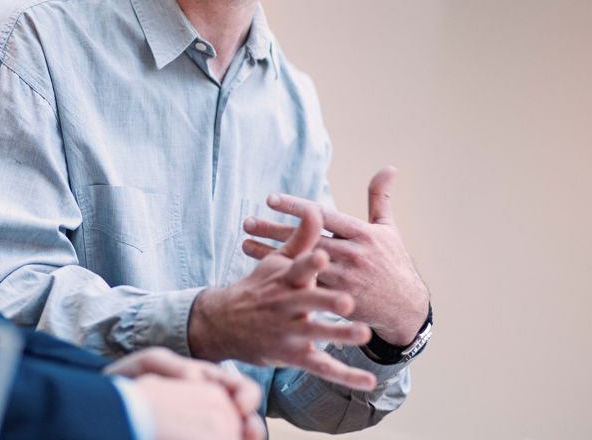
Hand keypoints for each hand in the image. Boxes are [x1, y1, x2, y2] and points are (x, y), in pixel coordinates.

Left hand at [107, 348, 264, 439]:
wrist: (104, 404)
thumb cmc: (129, 379)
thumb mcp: (150, 363)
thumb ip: (173, 367)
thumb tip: (198, 377)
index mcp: (207, 383)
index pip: (241, 389)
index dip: (248, 396)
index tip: (241, 407)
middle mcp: (209, 406)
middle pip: (246, 419)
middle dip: (253, 428)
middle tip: (249, 435)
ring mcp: (200, 428)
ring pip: (230, 436)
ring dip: (239, 439)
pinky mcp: (188, 437)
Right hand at [188, 201, 376, 391]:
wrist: (224, 323)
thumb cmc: (259, 287)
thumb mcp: (276, 262)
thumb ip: (301, 238)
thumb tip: (316, 209)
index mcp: (285, 280)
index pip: (297, 268)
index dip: (310, 263)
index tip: (323, 255)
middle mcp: (286, 305)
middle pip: (308, 302)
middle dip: (326, 301)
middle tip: (347, 301)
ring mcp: (290, 332)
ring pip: (317, 334)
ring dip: (339, 335)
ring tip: (364, 334)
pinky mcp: (295, 356)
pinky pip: (322, 368)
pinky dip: (345, 376)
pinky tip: (368, 382)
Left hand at [242, 166, 428, 345]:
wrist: (405, 306)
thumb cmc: (393, 262)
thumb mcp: (388, 229)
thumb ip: (380, 198)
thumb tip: (389, 167)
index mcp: (362, 234)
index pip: (323, 216)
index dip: (296, 207)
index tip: (270, 199)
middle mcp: (352, 254)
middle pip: (306, 239)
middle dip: (274, 230)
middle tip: (247, 222)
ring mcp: (345, 279)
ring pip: (301, 264)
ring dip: (271, 255)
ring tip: (245, 245)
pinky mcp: (339, 301)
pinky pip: (307, 289)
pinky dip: (285, 280)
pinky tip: (264, 274)